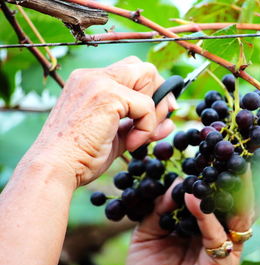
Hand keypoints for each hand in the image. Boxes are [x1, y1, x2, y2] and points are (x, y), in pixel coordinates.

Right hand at [24, 56, 176, 187]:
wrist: (56, 168)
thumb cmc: (81, 156)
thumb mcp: (116, 135)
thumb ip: (141, 125)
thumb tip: (170, 122)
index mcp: (90, 82)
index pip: (132, 70)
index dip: (150, 90)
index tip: (158, 115)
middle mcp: (93, 76)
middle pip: (143, 67)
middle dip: (159, 92)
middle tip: (158, 120)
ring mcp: (99, 83)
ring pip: (148, 76)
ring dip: (154, 111)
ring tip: (139, 137)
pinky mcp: (108, 96)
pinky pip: (146, 105)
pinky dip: (147, 127)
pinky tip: (131, 143)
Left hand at [126, 168, 255, 264]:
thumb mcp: (149, 232)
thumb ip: (161, 207)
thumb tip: (178, 182)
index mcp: (209, 220)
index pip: (224, 187)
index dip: (229, 163)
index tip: (227, 136)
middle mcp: (223, 229)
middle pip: (247, 196)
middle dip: (257, 169)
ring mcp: (227, 246)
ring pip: (243, 213)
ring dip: (243, 186)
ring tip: (238, 159)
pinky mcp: (224, 264)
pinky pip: (217, 235)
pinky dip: (205, 215)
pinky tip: (192, 196)